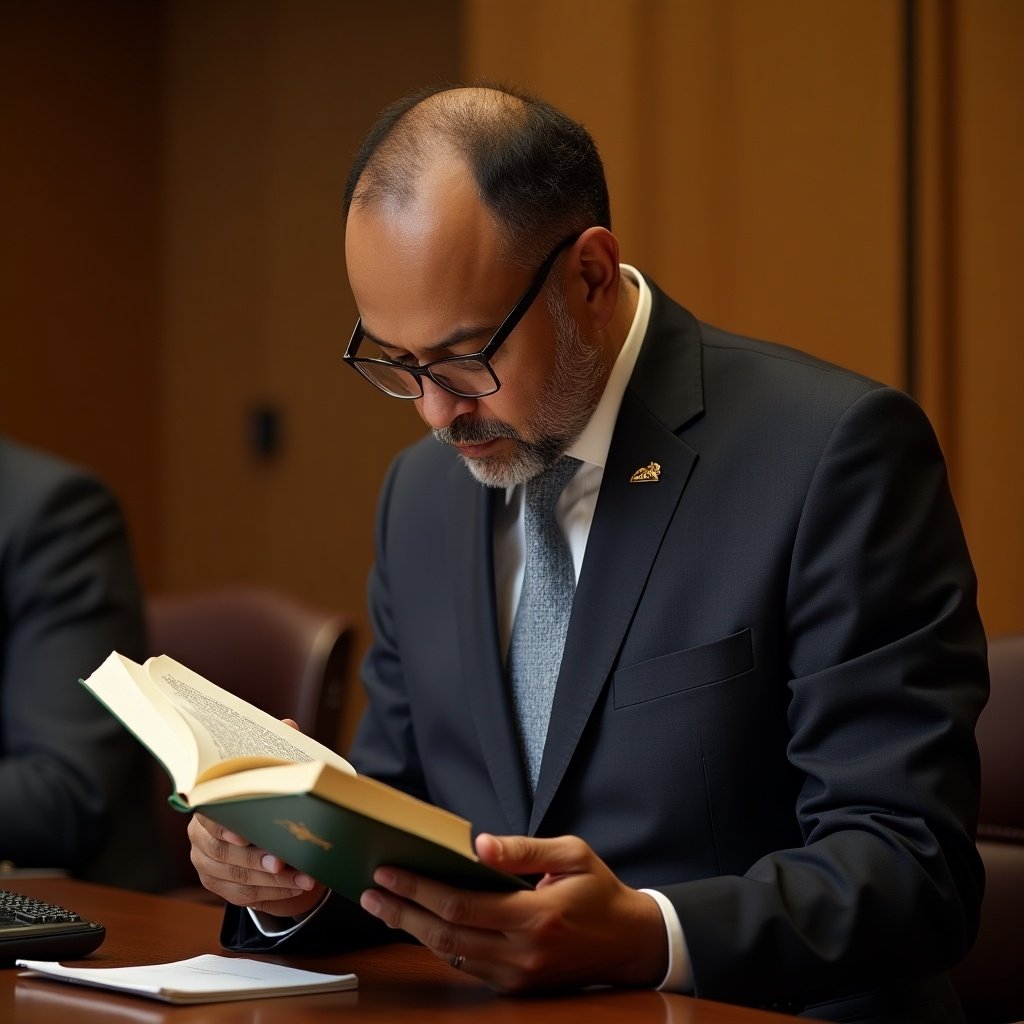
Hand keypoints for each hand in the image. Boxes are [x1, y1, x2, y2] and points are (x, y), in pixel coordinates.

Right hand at [188, 813, 326, 916]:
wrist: (250, 834)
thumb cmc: (257, 812)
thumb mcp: (257, 803)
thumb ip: (263, 805)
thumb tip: (290, 806)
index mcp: (206, 815)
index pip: (209, 820)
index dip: (224, 829)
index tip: (244, 838)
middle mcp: (201, 841)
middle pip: (224, 854)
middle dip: (256, 860)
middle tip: (282, 863)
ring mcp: (206, 867)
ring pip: (238, 878)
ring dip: (275, 881)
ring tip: (302, 879)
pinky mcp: (218, 887)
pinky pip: (245, 895)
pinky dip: (274, 892)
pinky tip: (295, 888)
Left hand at [358, 833, 667, 991]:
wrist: (631, 942)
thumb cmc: (598, 891)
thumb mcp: (571, 854)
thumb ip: (523, 850)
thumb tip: (477, 844)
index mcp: (535, 917)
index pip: (461, 904)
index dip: (419, 888)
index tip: (388, 871)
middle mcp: (522, 953)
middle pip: (445, 934)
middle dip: (401, 912)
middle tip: (369, 890)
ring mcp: (517, 975)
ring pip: (450, 954)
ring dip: (411, 929)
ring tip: (382, 905)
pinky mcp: (516, 985)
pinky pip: (466, 964)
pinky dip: (438, 942)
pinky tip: (417, 922)